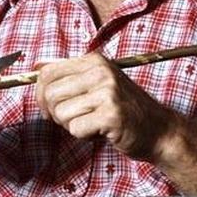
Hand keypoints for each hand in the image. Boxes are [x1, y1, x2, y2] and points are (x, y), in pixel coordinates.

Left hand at [34, 53, 173, 160]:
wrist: (159, 130)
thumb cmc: (124, 109)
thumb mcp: (98, 83)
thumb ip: (70, 74)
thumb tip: (36, 66)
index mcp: (94, 60)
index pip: (47, 72)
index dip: (41, 94)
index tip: (51, 107)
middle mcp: (101, 71)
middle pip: (50, 94)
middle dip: (56, 113)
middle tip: (76, 119)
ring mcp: (108, 92)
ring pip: (61, 113)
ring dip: (72, 126)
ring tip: (93, 123)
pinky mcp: (111, 114)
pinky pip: (76, 129)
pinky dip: (84, 135)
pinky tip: (102, 131)